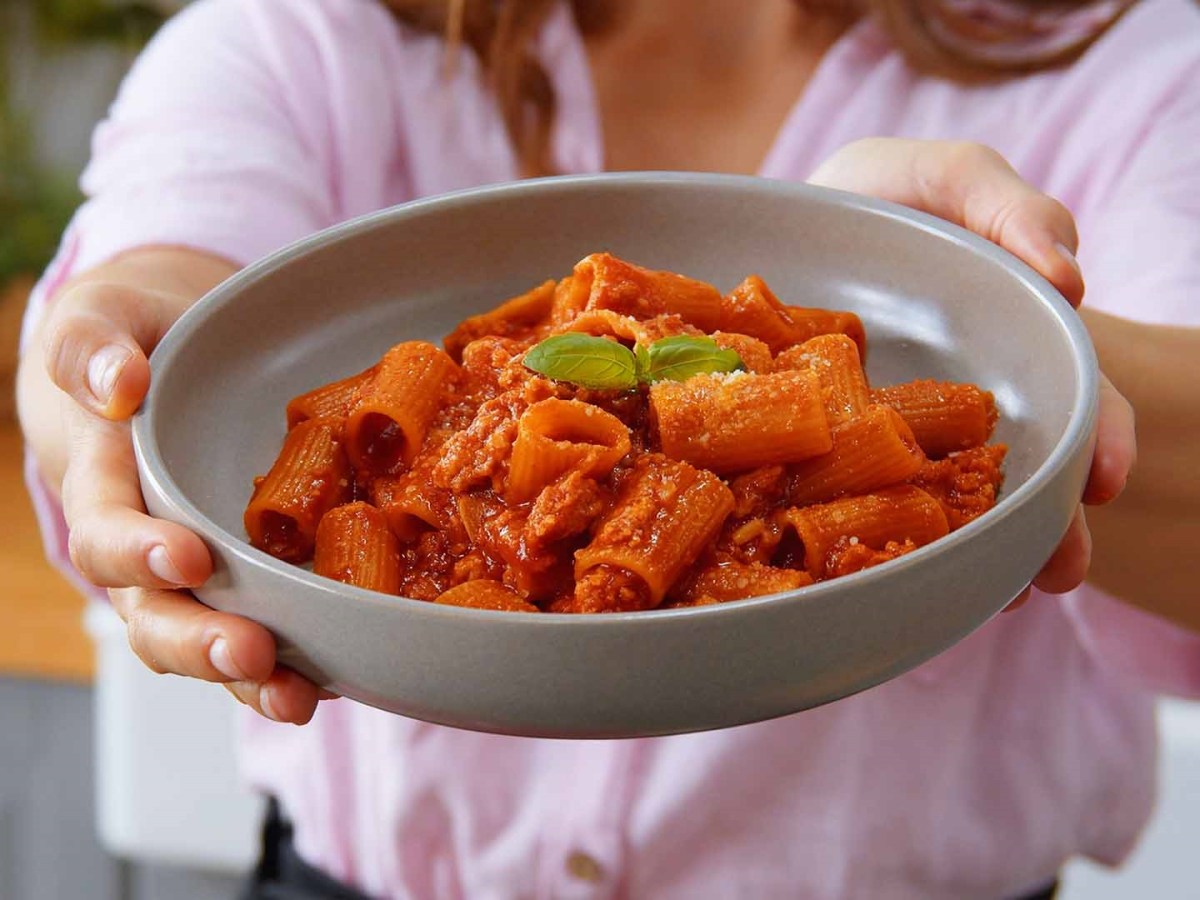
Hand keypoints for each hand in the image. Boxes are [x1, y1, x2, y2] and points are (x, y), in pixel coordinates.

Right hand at [34, 250, 327, 722]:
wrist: (172, 355)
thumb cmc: (133, 334)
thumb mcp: (103, 317)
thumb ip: (91, 345)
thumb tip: (115, 387)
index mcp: (104, 484)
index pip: (107, 533)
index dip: (139, 553)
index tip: (189, 556)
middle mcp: (145, 544)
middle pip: (155, 614)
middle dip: (199, 642)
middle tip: (251, 655)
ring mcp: (197, 570)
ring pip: (207, 638)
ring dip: (247, 678)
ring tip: (296, 700)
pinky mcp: (248, 573)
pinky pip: (264, 624)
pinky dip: (295, 661)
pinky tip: (340, 679)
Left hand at [809, 139, 1136, 607]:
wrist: (788, 219)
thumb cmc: (882, 195)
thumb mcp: (947, 179)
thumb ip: (1010, 211)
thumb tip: (1069, 281)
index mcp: (1012, 343)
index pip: (1076, 401)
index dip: (1100, 442)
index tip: (1102, 484)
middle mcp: (970, 401)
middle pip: (1027, 469)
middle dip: (1050, 525)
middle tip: (1055, 573)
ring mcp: (905, 434)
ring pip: (958, 503)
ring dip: (983, 550)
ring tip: (993, 596)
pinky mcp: (843, 453)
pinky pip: (871, 507)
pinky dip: (892, 543)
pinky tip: (899, 579)